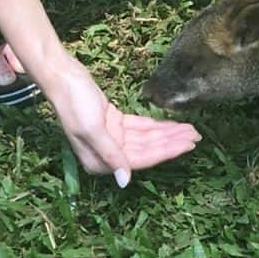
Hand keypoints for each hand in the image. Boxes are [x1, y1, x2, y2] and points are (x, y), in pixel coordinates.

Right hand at [45, 57, 200, 186]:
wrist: (62, 76)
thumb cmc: (74, 103)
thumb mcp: (92, 129)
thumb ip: (111, 154)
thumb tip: (124, 181)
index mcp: (99, 161)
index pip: (141, 159)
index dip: (166, 152)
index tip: (187, 145)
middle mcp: (107, 153)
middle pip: (147, 149)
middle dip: (172, 142)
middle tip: (196, 135)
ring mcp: (111, 137)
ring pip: (145, 138)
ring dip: (167, 133)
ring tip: (190, 129)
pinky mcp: (113, 122)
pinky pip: (139, 127)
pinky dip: (155, 125)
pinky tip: (171, 124)